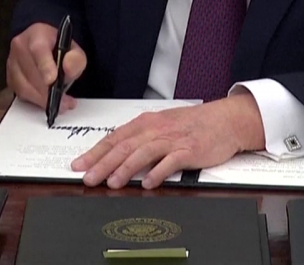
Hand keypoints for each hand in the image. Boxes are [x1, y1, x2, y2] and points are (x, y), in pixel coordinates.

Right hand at [6, 22, 86, 110]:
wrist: (45, 46)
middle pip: (31, 72)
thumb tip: (68, 67)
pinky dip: (36, 100)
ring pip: (24, 86)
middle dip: (48, 90)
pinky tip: (48, 102)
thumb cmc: (58, 48)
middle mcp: (20, 46)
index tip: (53, 80)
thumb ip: (75, 58)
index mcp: (37, 34)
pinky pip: (21, 94)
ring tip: (60, 103)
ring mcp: (12, 63)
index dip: (44, 65)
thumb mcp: (74, 50)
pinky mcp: (10, 78)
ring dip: (43, 98)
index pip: (38, 49)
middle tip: (65, 100)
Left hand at [72, 93, 265, 189]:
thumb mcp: (162, 125)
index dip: (95, 152)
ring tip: (112, 183)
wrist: (224, 120)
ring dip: (126, 168)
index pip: (115, 138)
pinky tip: (148, 183)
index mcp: (147, 123)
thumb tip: (116, 156)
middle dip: (103, 163)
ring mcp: (173, 139)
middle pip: (124, 146)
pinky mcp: (189, 150)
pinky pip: (170, 162)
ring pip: (143, 153)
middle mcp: (156, 129)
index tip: (79, 165)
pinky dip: (158, 172)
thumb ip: (141, 139)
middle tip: (88, 178)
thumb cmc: (193, 124)